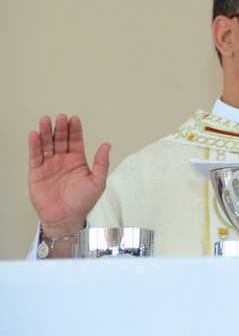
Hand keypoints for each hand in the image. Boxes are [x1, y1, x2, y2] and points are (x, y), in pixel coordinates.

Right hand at [28, 115, 110, 236]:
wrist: (65, 218)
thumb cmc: (83, 202)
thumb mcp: (97, 182)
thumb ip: (101, 163)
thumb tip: (107, 145)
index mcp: (77, 160)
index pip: (76, 140)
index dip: (75, 130)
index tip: (74, 119)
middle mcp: (63, 159)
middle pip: (61, 139)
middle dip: (61, 128)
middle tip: (60, 117)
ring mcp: (49, 164)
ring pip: (47, 144)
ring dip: (46, 132)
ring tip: (46, 120)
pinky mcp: (36, 172)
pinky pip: (35, 156)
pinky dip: (34, 145)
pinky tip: (35, 135)